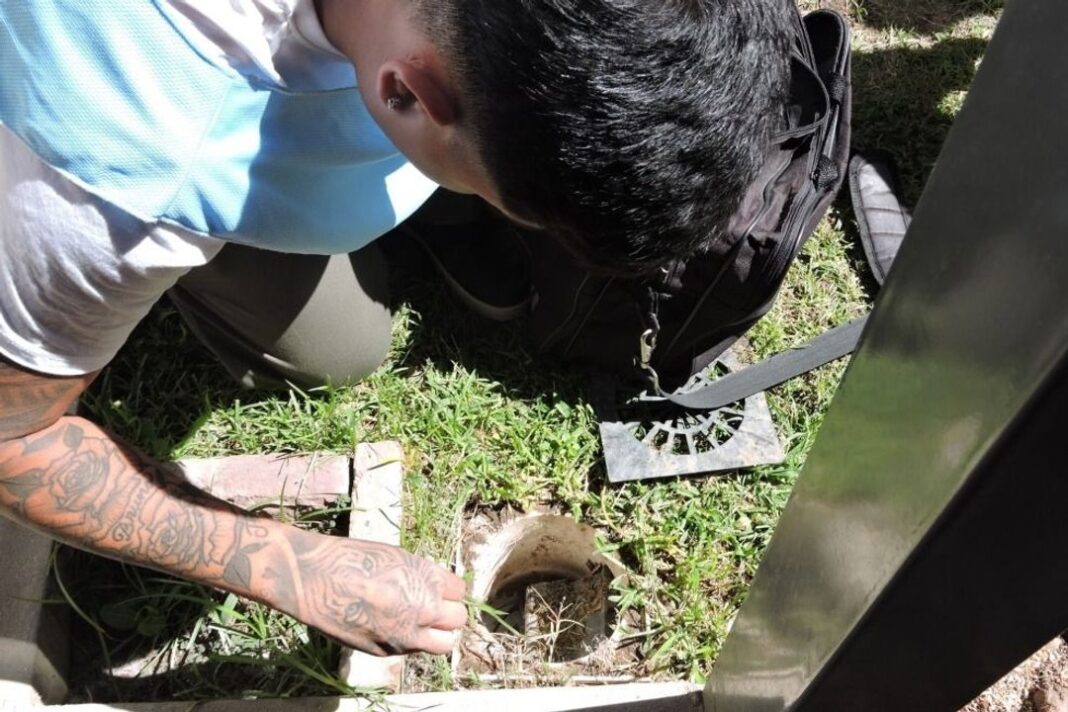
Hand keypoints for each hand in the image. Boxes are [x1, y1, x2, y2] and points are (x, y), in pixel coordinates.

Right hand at [282, 530, 466, 655]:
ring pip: (443, 644)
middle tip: (431, 606)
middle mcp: (423, 608)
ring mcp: (406, 634)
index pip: (460, 591)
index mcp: (427, 579)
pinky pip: (411, 649)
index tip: (439, 589)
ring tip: (418, 622)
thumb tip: (436, 589)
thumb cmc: (353, 558)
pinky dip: (408, 640)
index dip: (449, 590)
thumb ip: (421, 576)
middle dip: (448, 613)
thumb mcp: (397, 557)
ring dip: (436, 633)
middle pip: (458, 619)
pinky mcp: (386, 651)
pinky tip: (389, 625)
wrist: (315, 578)